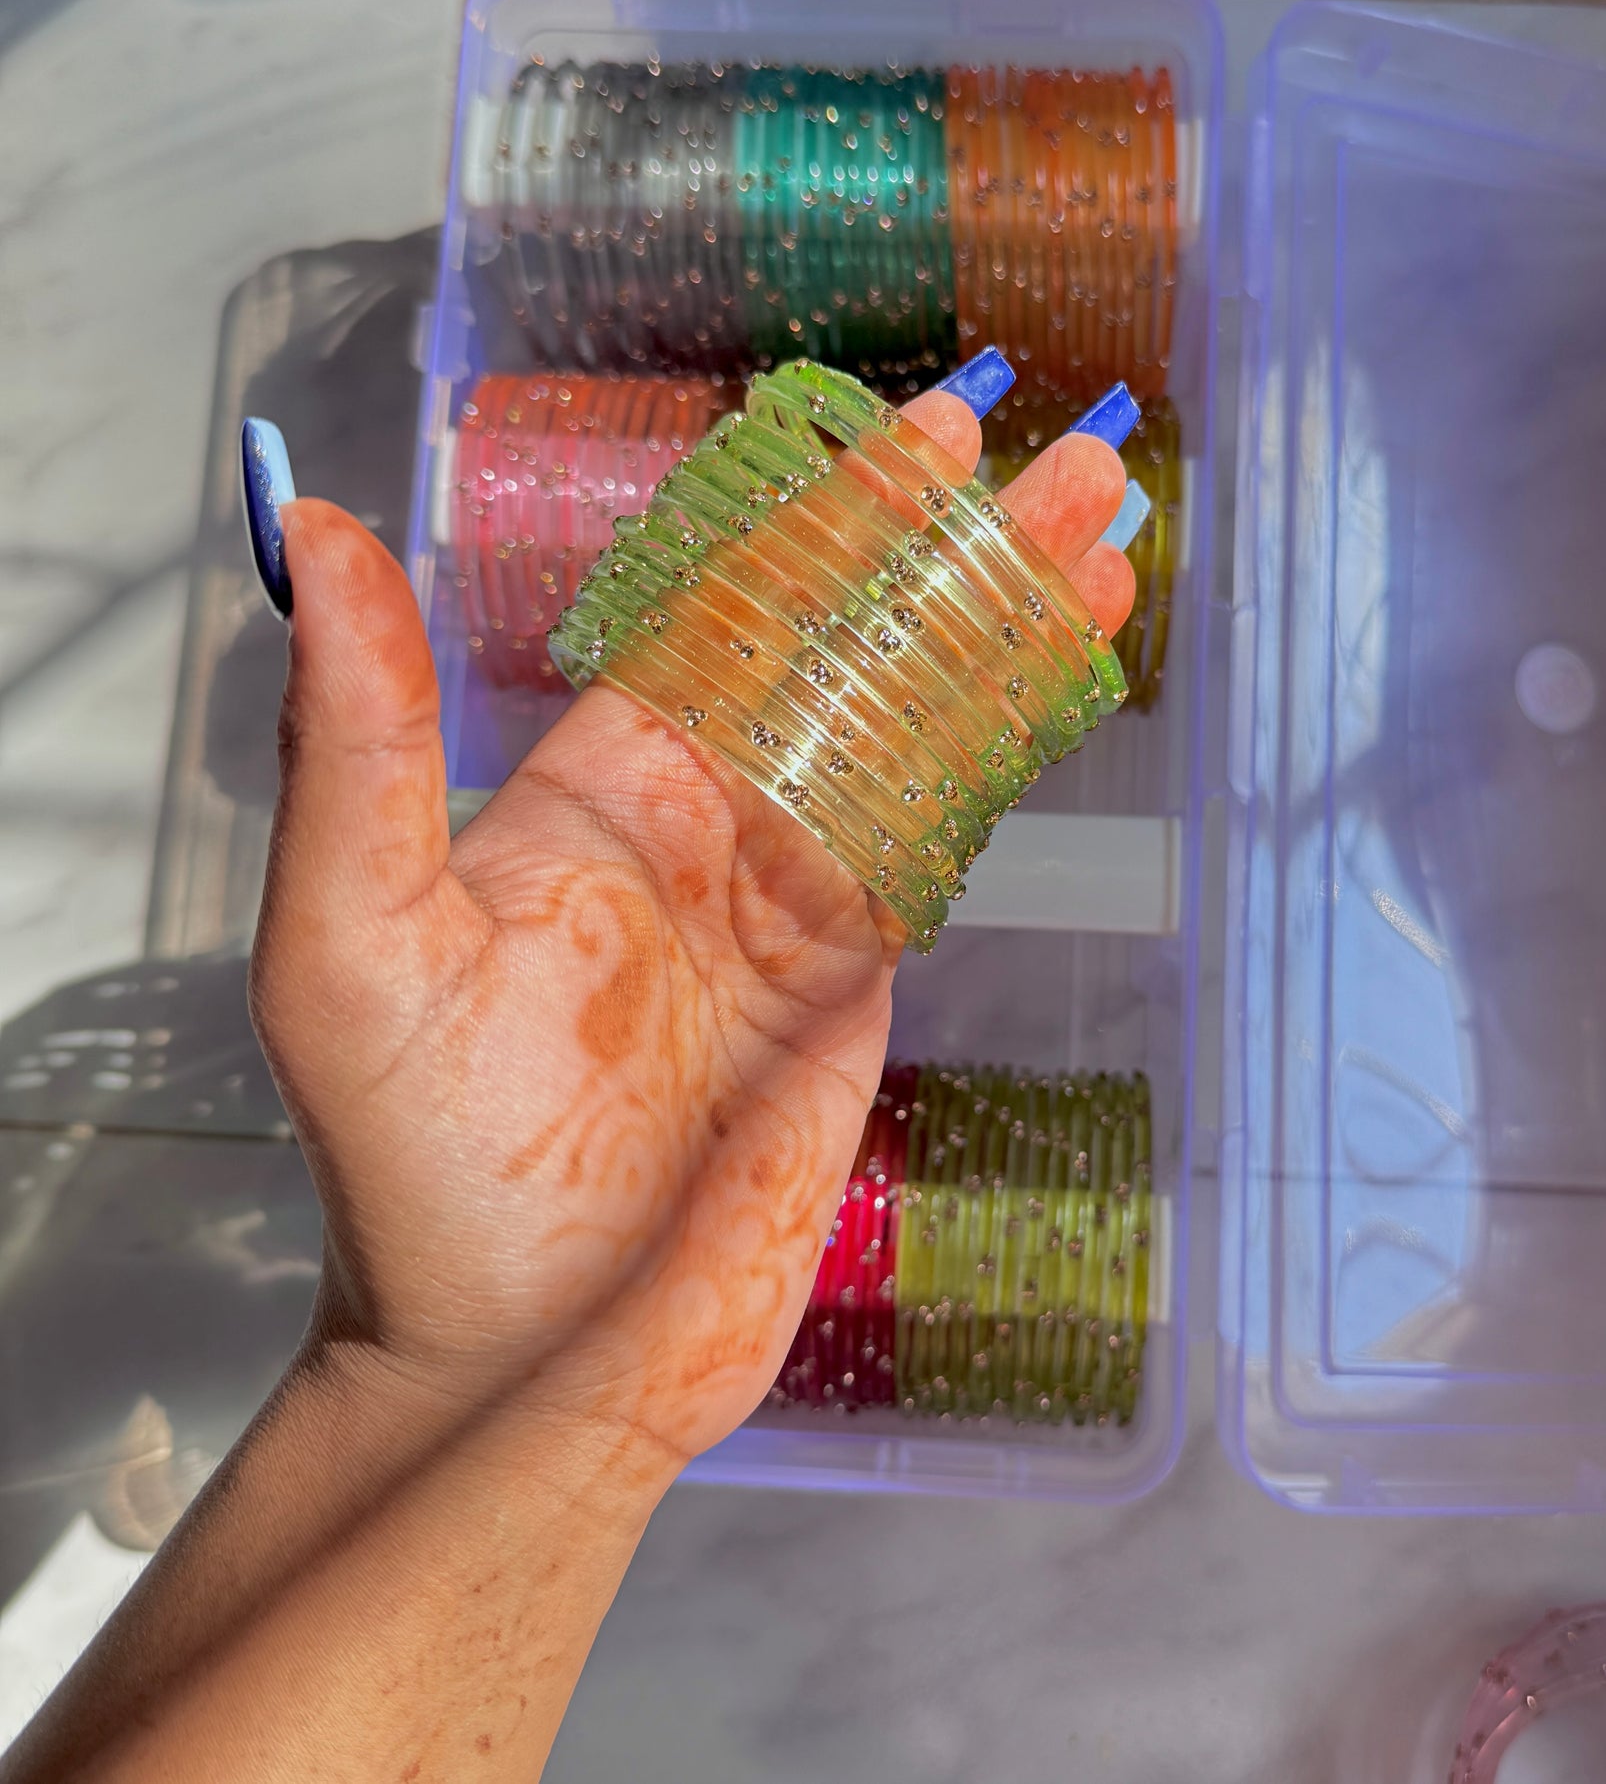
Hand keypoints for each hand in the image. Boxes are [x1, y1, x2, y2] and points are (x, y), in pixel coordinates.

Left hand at [249, 387, 1135, 1480]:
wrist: (530, 1357)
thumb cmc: (422, 1166)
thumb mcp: (354, 944)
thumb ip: (359, 742)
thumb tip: (311, 524)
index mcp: (600, 789)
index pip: (733, 615)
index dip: (834, 518)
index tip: (925, 434)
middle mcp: (707, 824)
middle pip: (857, 653)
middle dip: (963, 553)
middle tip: (1070, 459)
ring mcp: (792, 903)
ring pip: (921, 735)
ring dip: (1011, 635)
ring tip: (1109, 539)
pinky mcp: (856, 983)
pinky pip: (942, 841)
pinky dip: (1009, 752)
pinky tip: (1070, 677)